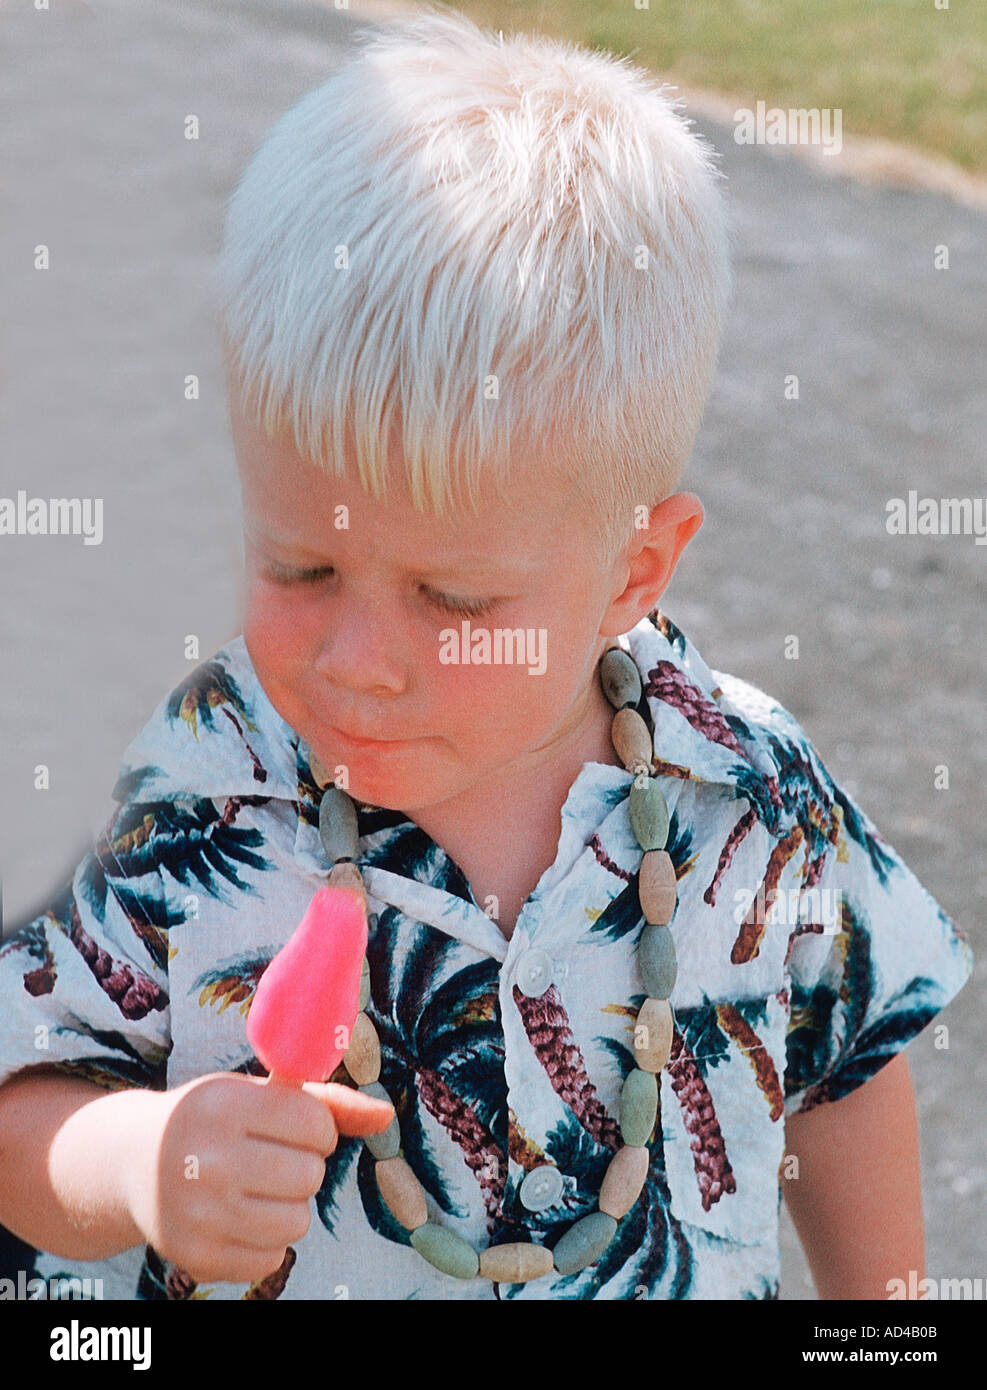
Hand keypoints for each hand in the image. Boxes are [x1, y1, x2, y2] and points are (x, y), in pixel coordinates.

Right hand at [124, 1072, 393, 1284]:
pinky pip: (272, 1260)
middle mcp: (204, 1158)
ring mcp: (195, 1212)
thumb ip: (328, 1102)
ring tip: (256, 1188)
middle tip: (269, 1159)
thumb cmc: (216, 1119)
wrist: (134, 1161)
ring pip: (296, 1222)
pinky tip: (238, 1217)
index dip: (317, 1129)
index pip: (315, 1124)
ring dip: (288, 1207)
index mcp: (222, 1103)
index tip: (294, 1129)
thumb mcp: (261, 1095)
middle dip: (302, 1168)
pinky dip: (266, 1242)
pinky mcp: (193, 1256)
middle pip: (309, 1176)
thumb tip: (387, 1117)